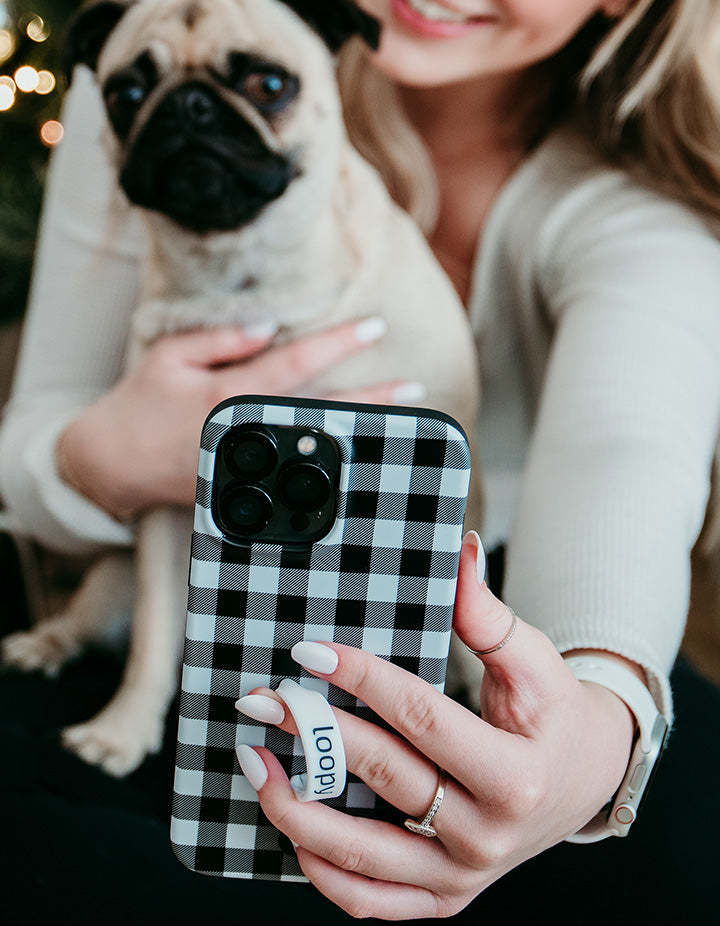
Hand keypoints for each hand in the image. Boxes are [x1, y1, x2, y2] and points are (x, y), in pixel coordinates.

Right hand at [57, 317, 422, 518]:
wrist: (110, 466)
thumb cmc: (139, 403)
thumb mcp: (170, 357)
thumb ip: (220, 340)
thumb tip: (269, 326)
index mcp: (230, 395)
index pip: (295, 363)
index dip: (337, 343)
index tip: (375, 328)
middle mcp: (248, 433)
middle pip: (320, 413)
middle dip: (370, 400)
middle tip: (414, 388)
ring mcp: (250, 466)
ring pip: (316, 449)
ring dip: (359, 437)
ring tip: (399, 427)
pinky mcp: (245, 489)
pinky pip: (293, 478)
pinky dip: (326, 470)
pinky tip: (355, 466)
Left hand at [235, 531, 636, 919]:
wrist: (585, 779)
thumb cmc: (555, 714)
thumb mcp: (534, 660)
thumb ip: (488, 613)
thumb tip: (459, 551)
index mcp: (516, 775)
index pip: (420, 719)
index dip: (361, 680)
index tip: (311, 653)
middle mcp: (488, 835)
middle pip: (384, 778)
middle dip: (314, 732)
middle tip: (266, 699)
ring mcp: (464, 875)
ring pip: (363, 855)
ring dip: (297, 808)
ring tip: (254, 762)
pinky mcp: (446, 896)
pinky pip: (371, 900)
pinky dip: (323, 871)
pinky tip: (291, 828)